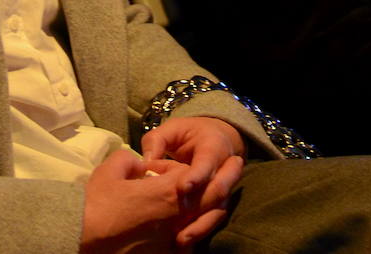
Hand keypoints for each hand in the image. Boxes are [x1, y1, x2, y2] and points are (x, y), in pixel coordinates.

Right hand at [80, 150, 191, 252]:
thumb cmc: (96, 202)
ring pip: (195, 227)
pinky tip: (160, 233)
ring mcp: (171, 243)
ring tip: (165, 212)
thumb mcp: (110, 169)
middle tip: (167, 190)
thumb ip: (130, 159)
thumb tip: (139, 165)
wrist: (81, 237)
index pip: (192, 175)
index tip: (155, 172)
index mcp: (167, 193)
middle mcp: (176, 220)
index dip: (176, 169)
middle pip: (203, 202)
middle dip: (190, 192)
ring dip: (187, 216)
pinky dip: (177, 238)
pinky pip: (181, 248)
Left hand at [141, 117, 244, 246]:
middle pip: (219, 190)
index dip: (197, 176)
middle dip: (201, 207)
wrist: (215, 138)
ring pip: (218, 210)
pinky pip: (213, 219)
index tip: (182, 188)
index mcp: (213, 146)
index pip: (208, 162)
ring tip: (180, 240)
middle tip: (180, 220)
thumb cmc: (188, 134)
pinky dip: (199, 231)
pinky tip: (182, 242)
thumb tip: (146, 161)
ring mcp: (224, 188)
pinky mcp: (219, 202)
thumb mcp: (172, 129)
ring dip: (201, 226)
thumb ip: (157, 140)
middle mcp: (224, 169)